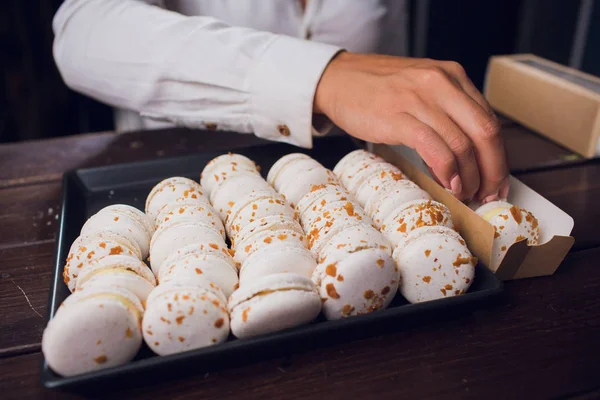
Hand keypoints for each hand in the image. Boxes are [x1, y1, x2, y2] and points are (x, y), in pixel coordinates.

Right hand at [314, 52, 508, 201]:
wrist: (337, 79)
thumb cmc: (377, 90)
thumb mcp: (421, 88)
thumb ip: (446, 111)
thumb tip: (468, 156)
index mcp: (452, 76)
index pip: (489, 119)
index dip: (499, 156)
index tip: (497, 180)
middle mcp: (441, 83)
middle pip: (485, 132)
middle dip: (493, 170)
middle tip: (489, 194)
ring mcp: (420, 99)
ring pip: (462, 144)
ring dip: (470, 176)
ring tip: (466, 194)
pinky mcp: (399, 117)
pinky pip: (435, 148)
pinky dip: (447, 171)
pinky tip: (448, 184)